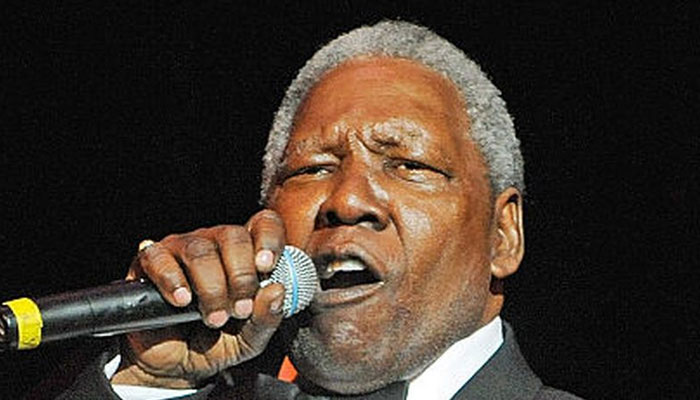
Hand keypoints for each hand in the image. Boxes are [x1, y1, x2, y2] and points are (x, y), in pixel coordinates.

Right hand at [111, 210, 286, 388]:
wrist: (173, 366)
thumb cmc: (216, 343)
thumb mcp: (249, 339)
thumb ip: (266, 318)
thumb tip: (278, 290)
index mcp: (246, 255)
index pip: (263, 224)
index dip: (269, 239)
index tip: (266, 267)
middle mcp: (215, 244)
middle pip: (233, 237)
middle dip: (241, 277)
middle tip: (239, 310)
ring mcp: (182, 250)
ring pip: (200, 251)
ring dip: (211, 287)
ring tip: (214, 318)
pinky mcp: (149, 263)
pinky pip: (159, 258)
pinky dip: (172, 280)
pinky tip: (182, 300)